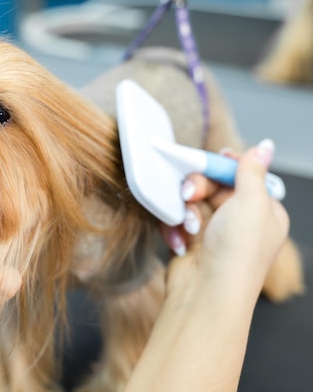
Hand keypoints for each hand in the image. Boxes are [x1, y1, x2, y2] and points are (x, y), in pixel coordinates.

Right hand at [162, 140, 289, 293]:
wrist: (205, 294)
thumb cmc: (237, 251)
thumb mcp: (252, 203)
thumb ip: (252, 171)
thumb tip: (266, 146)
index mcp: (264, 211)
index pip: (245, 176)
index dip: (227, 165)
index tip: (214, 157)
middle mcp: (240, 221)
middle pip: (213, 185)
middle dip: (198, 187)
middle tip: (189, 193)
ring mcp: (214, 232)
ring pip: (191, 201)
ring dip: (185, 210)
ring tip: (188, 227)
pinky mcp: (189, 242)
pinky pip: (176, 219)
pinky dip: (175, 227)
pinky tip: (180, 240)